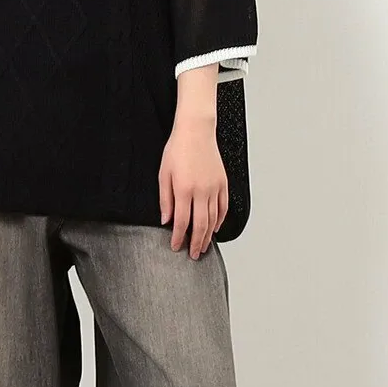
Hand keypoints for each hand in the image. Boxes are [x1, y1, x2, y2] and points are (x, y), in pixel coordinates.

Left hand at [158, 117, 227, 258]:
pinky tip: (214, 228)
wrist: (196, 131)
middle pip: (200, 225)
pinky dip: (220, 220)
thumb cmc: (177, 149)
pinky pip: (223, 207)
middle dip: (196, 243)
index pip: (182, 221)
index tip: (176, 247)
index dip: (178, 237)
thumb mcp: (164, 174)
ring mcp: (214, 188)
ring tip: (203, 246)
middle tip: (194, 255)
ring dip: (208, 235)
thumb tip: (166, 220)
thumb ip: (165, 199)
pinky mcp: (223, 183)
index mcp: (185, 189)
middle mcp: (202, 191)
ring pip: (213, 219)